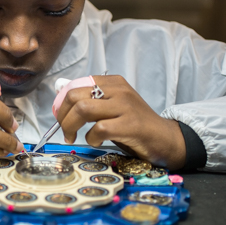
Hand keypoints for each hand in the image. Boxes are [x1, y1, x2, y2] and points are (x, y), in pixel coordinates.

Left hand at [56, 75, 185, 169]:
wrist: (165, 139)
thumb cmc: (134, 125)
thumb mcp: (112, 107)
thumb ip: (90, 101)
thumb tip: (60, 100)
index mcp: (113, 82)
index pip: (75, 85)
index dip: (61, 103)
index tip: (60, 117)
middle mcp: (119, 90)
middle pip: (74, 96)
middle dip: (62, 116)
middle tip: (65, 131)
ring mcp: (125, 106)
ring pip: (83, 109)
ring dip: (71, 127)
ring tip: (73, 137)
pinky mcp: (130, 124)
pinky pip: (99, 128)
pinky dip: (91, 138)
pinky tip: (97, 142)